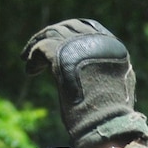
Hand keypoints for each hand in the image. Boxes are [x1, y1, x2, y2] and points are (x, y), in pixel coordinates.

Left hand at [22, 18, 147, 147]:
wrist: (106, 121)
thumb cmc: (114, 113)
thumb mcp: (120, 86)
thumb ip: (110, 72)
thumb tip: (101, 73)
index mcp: (112, 45)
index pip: (88, 27)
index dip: (71, 32)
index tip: (59, 40)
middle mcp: (95, 40)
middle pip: (66, 28)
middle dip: (51, 35)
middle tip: (37, 45)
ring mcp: (77, 45)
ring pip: (51, 35)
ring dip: (36, 44)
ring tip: (26, 57)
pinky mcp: (60, 54)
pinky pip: (41, 49)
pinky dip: (33, 59)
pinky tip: (30, 69)